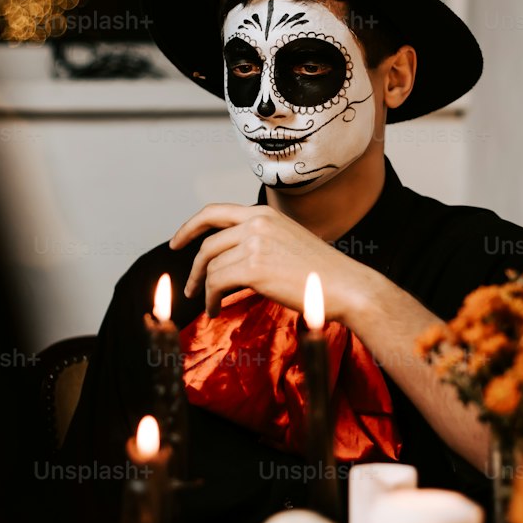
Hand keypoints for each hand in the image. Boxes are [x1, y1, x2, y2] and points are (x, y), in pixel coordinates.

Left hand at [169, 203, 374, 321]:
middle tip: (189, 288)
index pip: (214, 212)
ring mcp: (253, 243)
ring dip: (205, 290)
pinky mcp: (252, 267)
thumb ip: (261, 241)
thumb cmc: (322, 272)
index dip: (189, 227)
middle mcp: (256, 222)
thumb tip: (231, 259)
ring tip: (210, 305)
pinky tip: (216, 310)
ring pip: (210, 267)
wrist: (345, 286)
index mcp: (264, 213)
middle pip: (207, 244)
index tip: (177, 243)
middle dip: (194, 269)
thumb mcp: (288, 241)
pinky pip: (216, 284)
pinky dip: (211, 300)